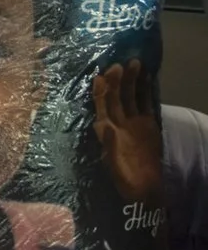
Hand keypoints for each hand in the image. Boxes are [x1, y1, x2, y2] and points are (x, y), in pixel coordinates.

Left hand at [93, 59, 163, 206]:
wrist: (143, 186)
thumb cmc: (124, 176)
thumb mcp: (113, 161)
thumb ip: (109, 143)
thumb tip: (104, 126)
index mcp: (105, 130)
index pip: (101, 106)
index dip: (100, 91)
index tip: (100, 76)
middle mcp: (117, 122)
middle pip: (116, 97)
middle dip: (116, 81)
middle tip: (119, 64)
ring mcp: (133, 122)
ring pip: (131, 97)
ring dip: (131, 81)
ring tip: (134, 63)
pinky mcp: (147, 124)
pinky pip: (146, 103)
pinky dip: (146, 91)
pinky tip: (147, 77)